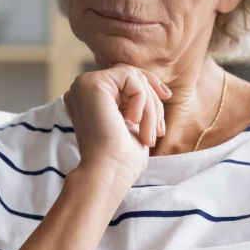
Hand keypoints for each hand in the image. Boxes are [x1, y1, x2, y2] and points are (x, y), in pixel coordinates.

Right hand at [63, 64, 171, 185]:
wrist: (107, 173)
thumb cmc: (121, 158)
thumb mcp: (134, 123)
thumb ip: (138, 102)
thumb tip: (160, 88)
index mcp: (90, 98)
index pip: (124, 79)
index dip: (148, 85)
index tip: (167, 96)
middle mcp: (83, 88)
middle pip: (131, 75)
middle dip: (153, 100)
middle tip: (158, 129)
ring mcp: (84, 84)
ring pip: (133, 76)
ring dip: (150, 106)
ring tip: (148, 133)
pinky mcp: (91, 83)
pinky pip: (130, 77)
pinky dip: (142, 100)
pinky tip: (134, 121)